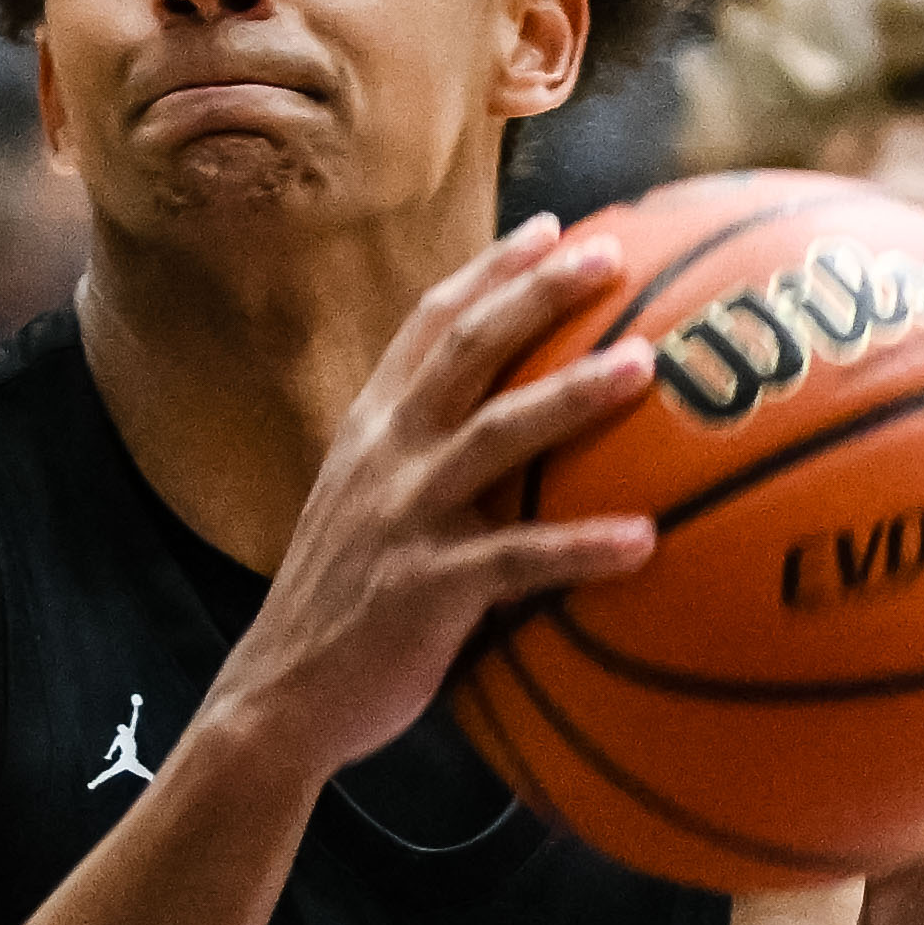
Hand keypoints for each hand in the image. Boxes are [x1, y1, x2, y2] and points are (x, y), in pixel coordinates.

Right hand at [209, 214, 659, 784]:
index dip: (489, 271)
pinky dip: (579, 546)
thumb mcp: (368, 511)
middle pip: (466, 351)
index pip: (429, 325)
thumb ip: (427, 465)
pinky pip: (515, 560)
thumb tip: (513, 441)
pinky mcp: (423, 587)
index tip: (552, 228)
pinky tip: (644, 542)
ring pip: (494, 435)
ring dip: (572, 395)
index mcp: (372, 430)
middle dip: (536, 293)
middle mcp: (385, 456)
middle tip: (610, 255)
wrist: (279, 696)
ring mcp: (402, 517)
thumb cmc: (344, 607)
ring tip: (644, 365)